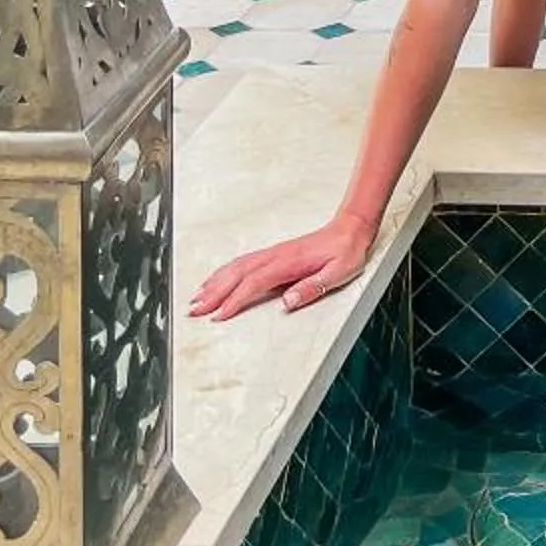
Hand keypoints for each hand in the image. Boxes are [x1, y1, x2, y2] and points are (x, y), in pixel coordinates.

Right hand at [190, 213, 374, 321]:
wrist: (350, 230)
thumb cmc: (345, 253)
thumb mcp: (336, 274)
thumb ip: (311, 288)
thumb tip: (287, 301)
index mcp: (287, 262)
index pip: (254, 283)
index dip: (234, 300)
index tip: (219, 315)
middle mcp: (275, 256)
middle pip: (237, 274)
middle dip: (214, 293)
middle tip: (195, 310)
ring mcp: (272, 253)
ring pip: (236, 267)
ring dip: (215, 282)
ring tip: (197, 297)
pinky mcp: (273, 254)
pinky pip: (243, 262)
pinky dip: (225, 271)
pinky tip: (217, 279)